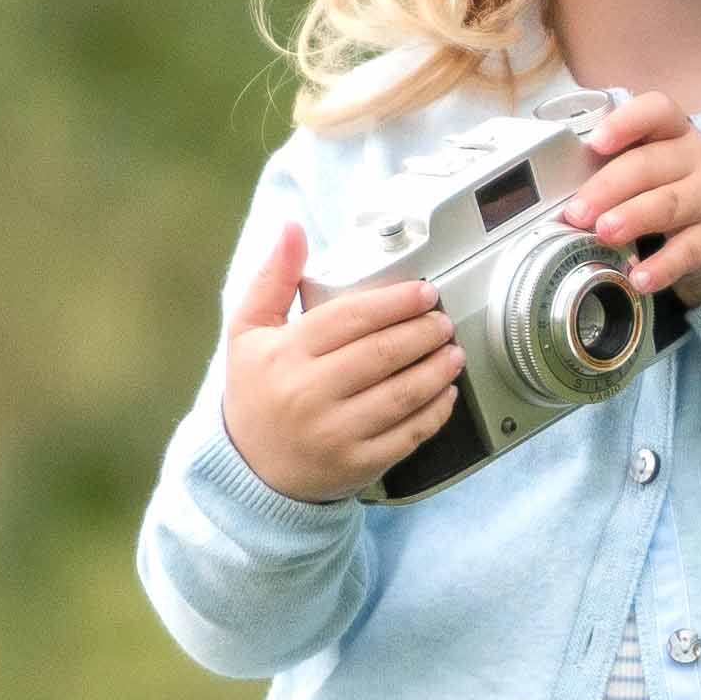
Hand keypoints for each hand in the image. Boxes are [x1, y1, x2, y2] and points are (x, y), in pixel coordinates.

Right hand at [218, 222, 467, 501]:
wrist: (250, 469)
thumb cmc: (255, 393)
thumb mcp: (248, 331)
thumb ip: (273, 278)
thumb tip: (292, 229)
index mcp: (285, 354)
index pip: (351, 317)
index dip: (396, 302)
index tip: (424, 292)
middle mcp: (308, 394)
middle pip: (383, 354)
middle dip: (424, 332)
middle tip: (442, 321)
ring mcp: (334, 433)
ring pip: (401, 395)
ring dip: (437, 369)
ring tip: (452, 352)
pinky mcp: (356, 464)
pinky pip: (407, 436)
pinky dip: (434, 412)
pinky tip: (445, 393)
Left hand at [562, 92, 700, 306]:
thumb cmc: (681, 188)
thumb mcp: (659, 165)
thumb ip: (618, 165)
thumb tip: (558, 187)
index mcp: (676, 133)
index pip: (658, 111)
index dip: (625, 123)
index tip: (595, 142)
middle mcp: (697, 159)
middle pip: (650, 164)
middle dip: (608, 187)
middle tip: (578, 211)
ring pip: (669, 204)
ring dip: (633, 217)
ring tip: (604, 233)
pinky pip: (688, 251)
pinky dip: (662, 266)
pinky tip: (639, 277)